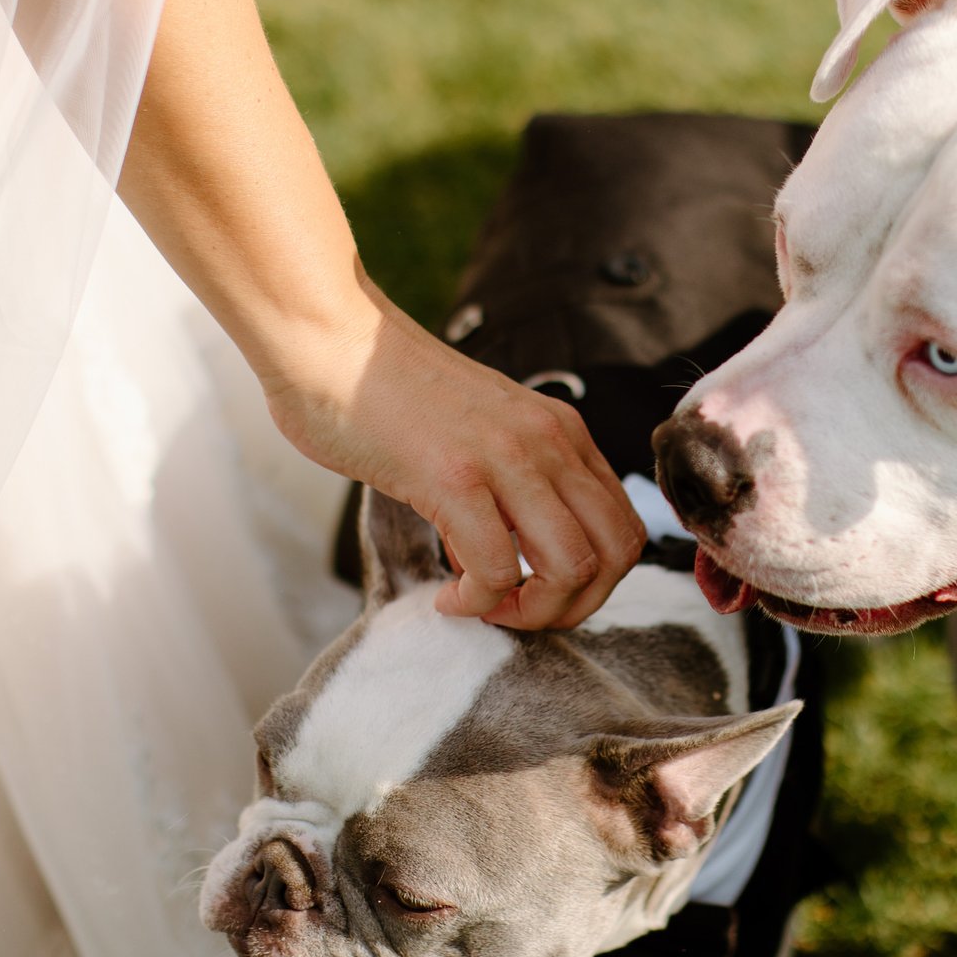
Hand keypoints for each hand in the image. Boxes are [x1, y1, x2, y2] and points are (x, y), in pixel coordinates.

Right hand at [261, 286, 645, 628]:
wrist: (332, 342)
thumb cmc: (389, 396)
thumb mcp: (483, 432)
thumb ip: (513, 483)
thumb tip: (513, 563)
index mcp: (561, 431)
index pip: (624, 527)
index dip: (595, 582)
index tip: (538, 592)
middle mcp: (548, 441)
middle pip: (616, 553)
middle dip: (575, 607)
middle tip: (518, 613)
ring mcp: (505, 458)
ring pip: (572, 567)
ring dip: (533, 612)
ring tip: (486, 608)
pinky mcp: (454, 478)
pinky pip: (497, 570)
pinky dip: (478, 604)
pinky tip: (447, 596)